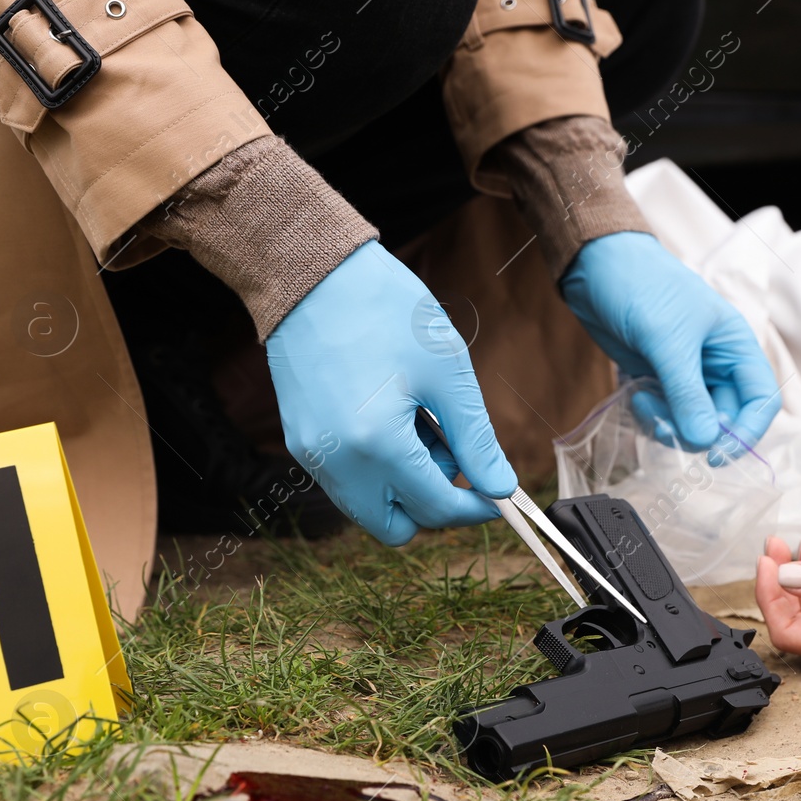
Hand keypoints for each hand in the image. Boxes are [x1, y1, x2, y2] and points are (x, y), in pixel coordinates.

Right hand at [266, 241, 515, 544]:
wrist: (313, 273)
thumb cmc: (386, 312)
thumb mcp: (448, 374)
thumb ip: (476, 440)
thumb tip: (500, 489)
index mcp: (378, 445)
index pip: (436, 508)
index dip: (475, 508)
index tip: (497, 495)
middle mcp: (337, 462)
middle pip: (395, 527)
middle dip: (432, 504)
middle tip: (451, 454)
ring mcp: (312, 455)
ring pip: (367, 507)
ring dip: (403, 486)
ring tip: (418, 424)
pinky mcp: (300, 441)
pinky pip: (346, 481)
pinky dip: (375, 469)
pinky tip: (390, 418)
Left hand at [561, 232, 780, 459]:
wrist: (596, 266)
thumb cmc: (642, 286)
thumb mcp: (668, 340)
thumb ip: (687, 392)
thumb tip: (704, 439)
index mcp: (736, 346)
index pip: (761, 401)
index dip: (747, 433)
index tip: (717, 454)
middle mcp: (718, 365)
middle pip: (725, 420)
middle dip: (697, 430)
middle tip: (666, 424)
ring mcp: (688, 376)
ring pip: (693, 424)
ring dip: (669, 425)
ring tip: (645, 403)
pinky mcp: (660, 382)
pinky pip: (666, 416)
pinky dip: (652, 417)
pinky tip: (635, 396)